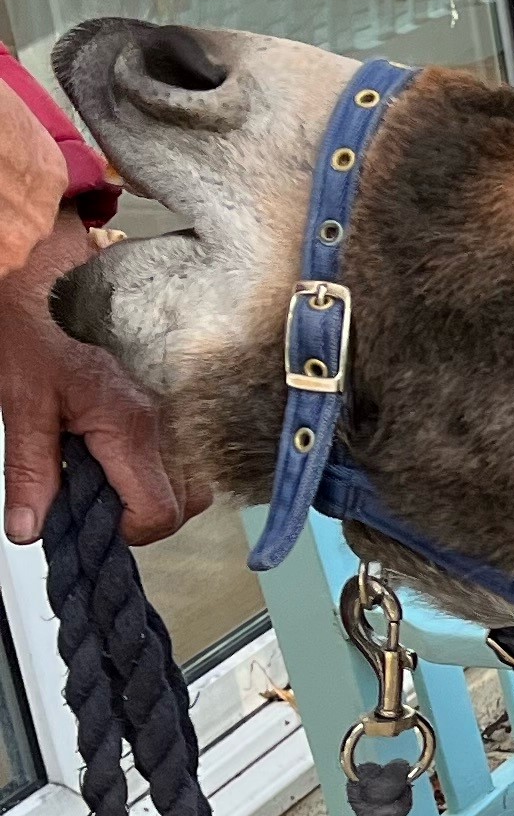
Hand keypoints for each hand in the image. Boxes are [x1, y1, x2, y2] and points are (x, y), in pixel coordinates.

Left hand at [0, 211, 192, 547]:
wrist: (44, 284)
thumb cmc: (32, 334)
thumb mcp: (20, 406)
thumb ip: (30, 473)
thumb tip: (29, 528)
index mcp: (129, 426)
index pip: (158, 510)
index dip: (128, 531)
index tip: (95, 524)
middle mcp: (161, 422)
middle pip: (186, 504)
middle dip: (145, 517)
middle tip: (100, 505)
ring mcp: (168, 413)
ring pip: (192, 483)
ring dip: (155, 495)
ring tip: (108, 482)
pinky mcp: (165, 406)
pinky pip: (182, 459)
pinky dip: (157, 473)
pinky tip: (117, 461)